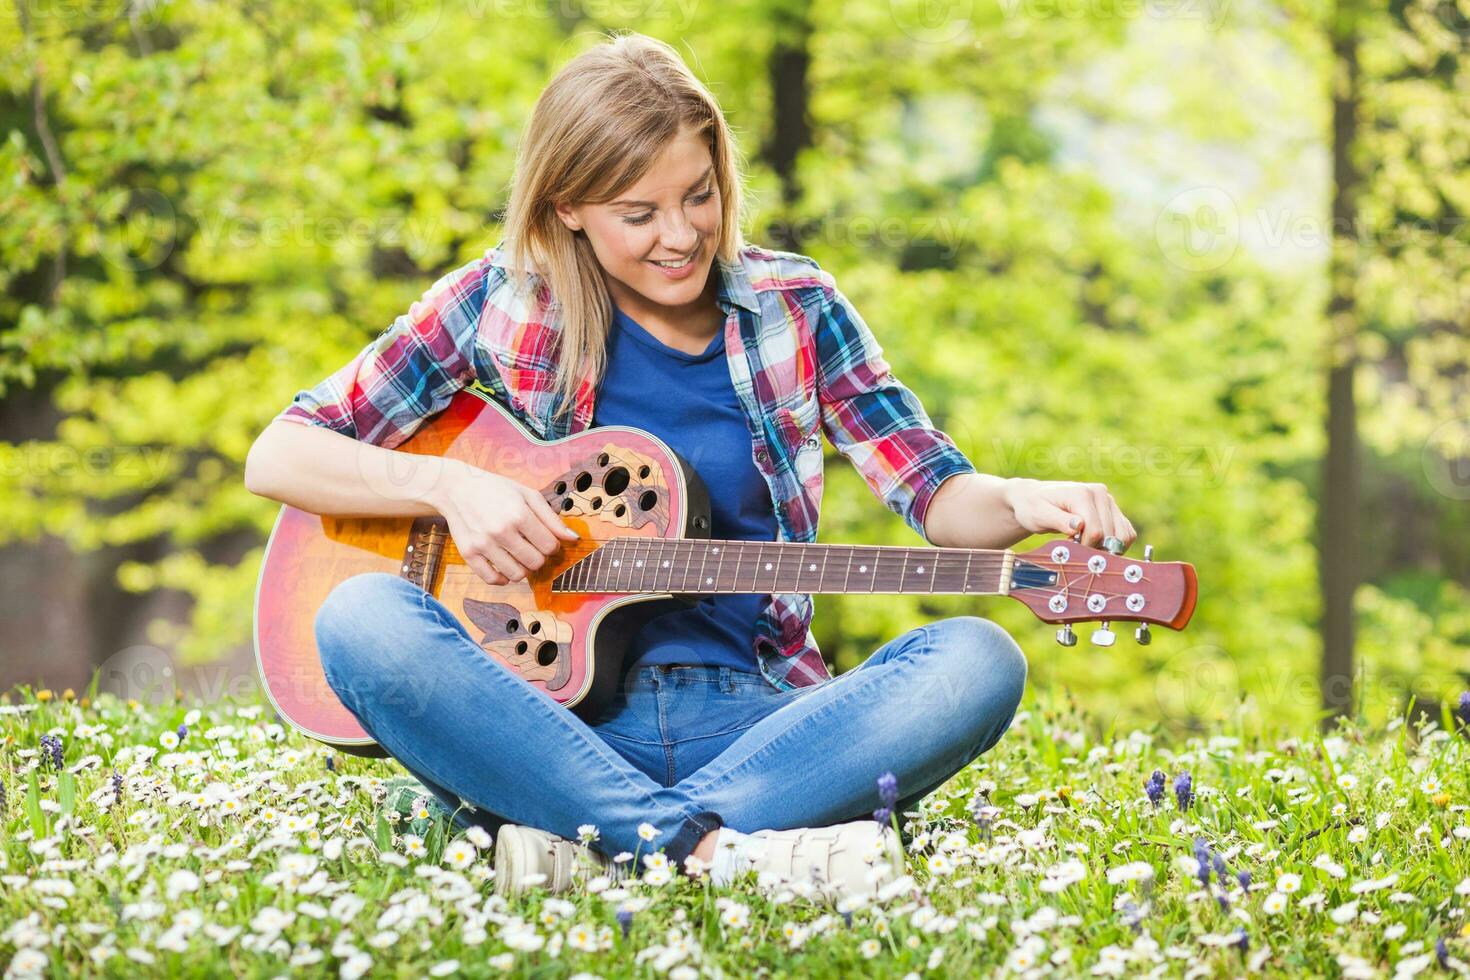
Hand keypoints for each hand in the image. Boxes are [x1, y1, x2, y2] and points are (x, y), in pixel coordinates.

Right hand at [431, 460, 579, 584]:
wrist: (456, 487)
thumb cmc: (495, 489)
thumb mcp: (527, 495)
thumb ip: (551, 518)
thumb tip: (573, 538)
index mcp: (519, 515)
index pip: (549, 546)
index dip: (552, 545)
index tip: (545, 539)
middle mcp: (501, 531)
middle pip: (535, 562)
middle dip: (539, 557)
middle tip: (532, 547)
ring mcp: (483, 544)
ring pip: (516, 575)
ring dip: (523, 569)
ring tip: (519, 556)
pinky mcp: (468, 554)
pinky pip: (491, 579)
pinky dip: (502, 578)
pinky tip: (505, 567)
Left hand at [1003, 477, 1136, 550]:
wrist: (1034, 498)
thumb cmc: (1033, 507)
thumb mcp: (1038, 514)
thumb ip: (1058, 520)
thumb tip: (1079, 525)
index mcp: (1082, 493)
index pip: (1096, 531)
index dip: (1084, 547)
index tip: (1069, 547)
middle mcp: (1100, 493)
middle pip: (1110, 536)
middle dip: (1094, 548)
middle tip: (1074, 546)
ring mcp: (1109, 501)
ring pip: (1123, 535)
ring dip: (1107, 548)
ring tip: (1085, 544)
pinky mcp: (1113, 510)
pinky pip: (1127, 533)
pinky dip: (1115, 544)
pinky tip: (1096, 544)